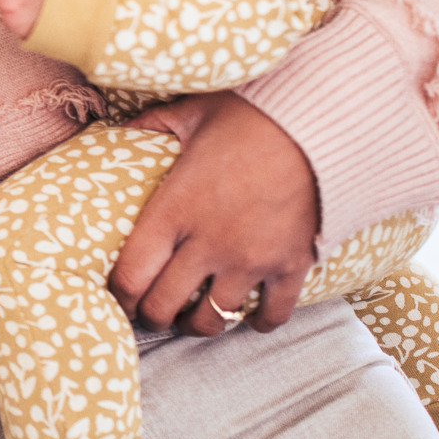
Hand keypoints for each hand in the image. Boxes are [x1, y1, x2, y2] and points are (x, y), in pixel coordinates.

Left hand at [109, 92, 319, 335]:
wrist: (321, 126)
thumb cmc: (250, 117)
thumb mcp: (191, 113)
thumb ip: (151, 125)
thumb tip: (117, 128)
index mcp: (173, 209)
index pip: (130, 275)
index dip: (118, 295)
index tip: (117, 297)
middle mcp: (207, 243)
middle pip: (163, 306)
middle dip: (150, 317)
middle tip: (149, 314)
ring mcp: (249, 260)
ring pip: (213, 320)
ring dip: (198, 325)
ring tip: (191, 318)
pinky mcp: (290, 267)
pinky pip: (271, 315)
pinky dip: (258, 322)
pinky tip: (248, 316)